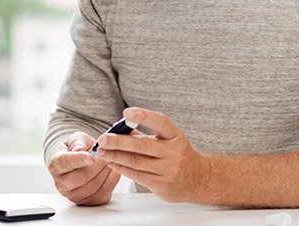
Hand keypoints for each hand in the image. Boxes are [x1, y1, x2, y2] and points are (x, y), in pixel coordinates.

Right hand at [48, 131, 121, 205]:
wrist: (82, 161)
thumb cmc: (78, 149)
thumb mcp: (77, 138)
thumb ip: (78, 142)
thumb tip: (79, 149)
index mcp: (56, 165)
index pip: (65, 163)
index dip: (79, 160)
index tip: (92, 157)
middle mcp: (62, 183)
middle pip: (82, 177)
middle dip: (98, 165)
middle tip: (107, 154)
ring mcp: (74, 195)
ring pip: (94, 186)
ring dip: (106, 172)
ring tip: (111, 160)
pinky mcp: (87, 201)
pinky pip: (103, 193)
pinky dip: (111, 180)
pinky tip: (114, 170)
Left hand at [95, 108, 209, 202]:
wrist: (196, 179)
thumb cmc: (178, 154)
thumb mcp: (169, 140)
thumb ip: (146, 134)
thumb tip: (119, 131)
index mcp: (176, 136)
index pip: (161, 122)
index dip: (144, 116)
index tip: (126, 113)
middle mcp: (173, 153)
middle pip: (142, 145)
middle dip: (119, 142)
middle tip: (103, 138)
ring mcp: (167, 170)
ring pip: (136, 162)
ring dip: (115, 156)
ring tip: (102, 151)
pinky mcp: (161, 185)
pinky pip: (136, 175)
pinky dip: (121, 168)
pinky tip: (112, 162)